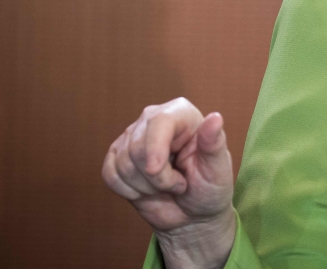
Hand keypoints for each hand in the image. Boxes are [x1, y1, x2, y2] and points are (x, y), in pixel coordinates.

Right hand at [102, 97, 235, 268]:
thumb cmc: (209, 187)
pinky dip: (127, 190)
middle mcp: (154, 119)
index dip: (154, 148)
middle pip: (136, 147)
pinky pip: (109, 174)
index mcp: (182, 114)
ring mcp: (133, 136)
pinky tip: (146, 190)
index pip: (159, 121)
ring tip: (165, 187)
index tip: (156, 170)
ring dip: (144, 186)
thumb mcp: (218, 168)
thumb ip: (214, 143)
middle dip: (156, 178)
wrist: (192, 213)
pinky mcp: (117, 155)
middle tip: (178, 185)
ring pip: (122, 162)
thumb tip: (215, 117)